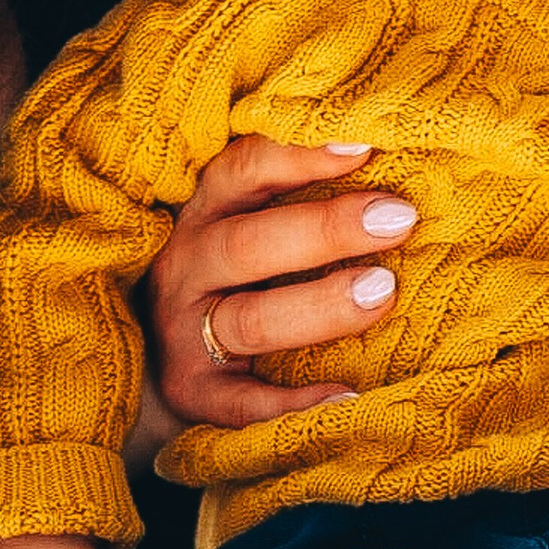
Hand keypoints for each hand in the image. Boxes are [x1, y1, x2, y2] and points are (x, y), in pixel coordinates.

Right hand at [142, 138, 417, 433]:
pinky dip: (296, 402)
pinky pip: (246, 403)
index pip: (242, 171)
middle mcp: (187, 268)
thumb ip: (294, 200)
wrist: (150, 370)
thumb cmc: (230, 282)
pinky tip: (350, 396)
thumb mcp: (243, 228)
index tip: (365, 145)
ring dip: (320, 306)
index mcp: (204, 214)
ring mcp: (185, 334)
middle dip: (326, 228)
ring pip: (250, 320)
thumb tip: (393, 176)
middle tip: (398, 219)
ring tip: (384, 292)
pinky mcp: (193, 395)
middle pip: (248, 244)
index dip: (299, 155)